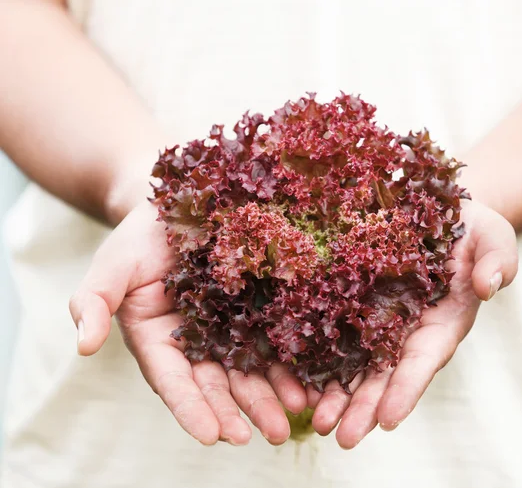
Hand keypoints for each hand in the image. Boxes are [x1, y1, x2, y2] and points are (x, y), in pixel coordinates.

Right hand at [69, 202, 306, 445]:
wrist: (176, 208)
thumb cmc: (138, 240)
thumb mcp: (112, 266)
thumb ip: (95, 302)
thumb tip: (84, 347)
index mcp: (158, 342)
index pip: (174, 382)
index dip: (192, 409)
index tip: (213, 436)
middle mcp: (195, 344)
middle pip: (220, 383)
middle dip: (244, 411)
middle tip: (272, 434)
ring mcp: (228, 329)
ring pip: (252, 368)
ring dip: (274, 393)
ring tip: (299, 412)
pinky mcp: (255, 310)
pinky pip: (274, 338)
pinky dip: (292, 360)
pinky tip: (313, 377)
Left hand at [306, 199, 518, 447]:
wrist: (432, 209)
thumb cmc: (469, 226)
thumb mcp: (492, 236)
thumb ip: (496, 260)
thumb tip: (488, 287)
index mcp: (442, 322)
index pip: (424, 360)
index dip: (407, 388)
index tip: (389, 419)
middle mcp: (408, 330)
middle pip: (385, 374)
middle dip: (364, 406)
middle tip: (341, 437)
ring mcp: (378, 320)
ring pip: (355, 363)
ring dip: (338, 395)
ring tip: (316, 422)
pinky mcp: (353, 303)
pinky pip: (333, 333)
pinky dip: (318, 359)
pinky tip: (299, 381)